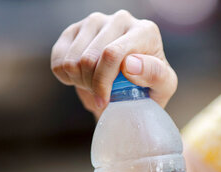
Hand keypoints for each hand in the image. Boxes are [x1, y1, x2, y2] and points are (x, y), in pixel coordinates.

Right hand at [50, 10, 177, 117]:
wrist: (129, 87)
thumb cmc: (149, 87)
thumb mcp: (162, 88)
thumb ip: (155, 75)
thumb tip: (129, 64)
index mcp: (145, 31)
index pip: (112, 53)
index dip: (103, 83)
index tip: (104, 102)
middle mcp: (120, 19)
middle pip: (89, 58)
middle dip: (92, 86)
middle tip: (102, 96)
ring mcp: (94, 22)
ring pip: (71, 61)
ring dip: (79, 82)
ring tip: (95, 86)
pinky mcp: (74, 30)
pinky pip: (58, 60)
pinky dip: (66, 77)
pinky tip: (82, 78)